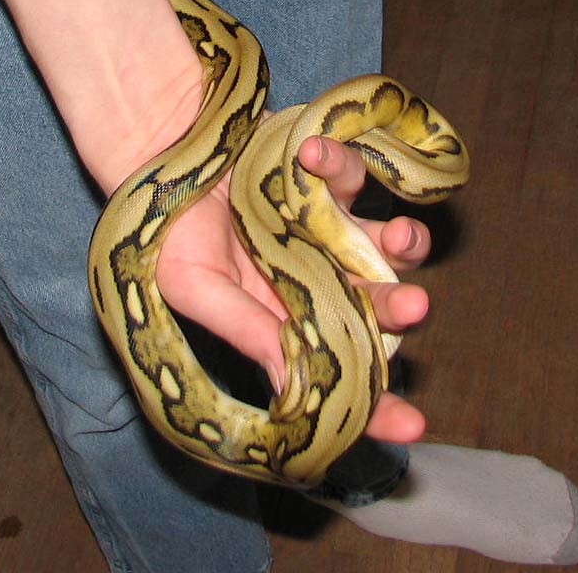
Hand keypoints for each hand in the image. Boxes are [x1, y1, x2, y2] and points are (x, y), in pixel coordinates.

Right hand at [156, 134, 430, 444]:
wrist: (164, 152)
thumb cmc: (171, 229)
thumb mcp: (195, 284)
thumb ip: (245, 329)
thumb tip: (294, 391)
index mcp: (287, 318)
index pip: (338, 371)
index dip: (377, 405)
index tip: (410, 425)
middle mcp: (321, 276)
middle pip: (377, 304)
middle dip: (399, 309)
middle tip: (413, 305)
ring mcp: (330, 225)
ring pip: (388, 241)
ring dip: (401, 241)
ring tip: (396, 234)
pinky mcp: (330, 173)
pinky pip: (354, 171)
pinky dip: (340, 163)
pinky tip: (309, 154)